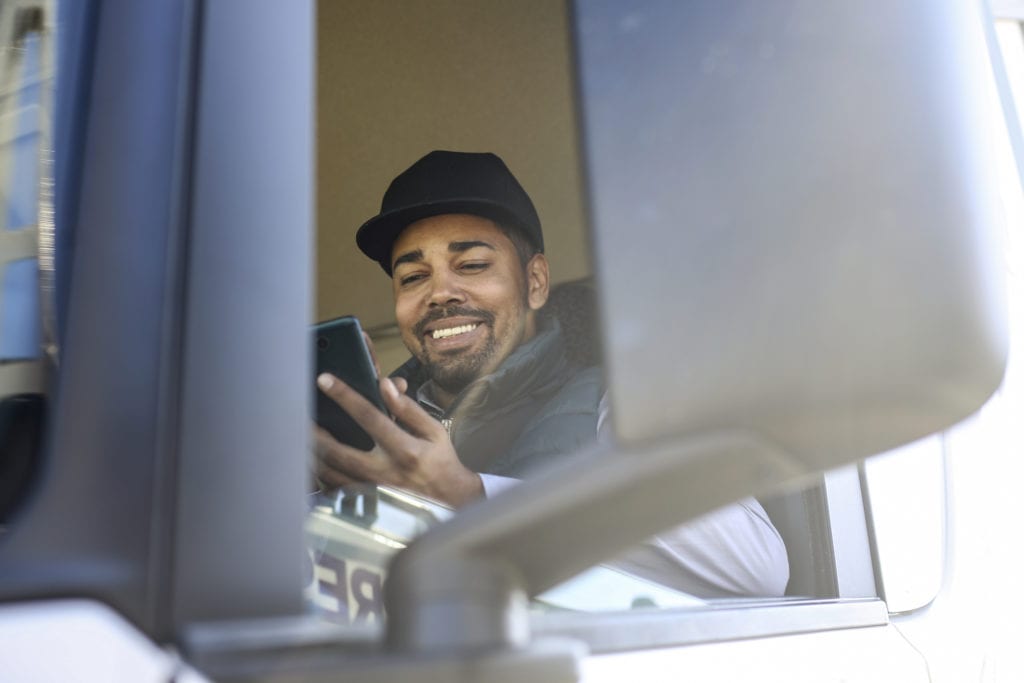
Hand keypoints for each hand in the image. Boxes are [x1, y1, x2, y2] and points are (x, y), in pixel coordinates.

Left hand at [313, 372, 483, 507]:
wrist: (450, 503)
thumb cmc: (440, 462)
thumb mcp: (433, 432)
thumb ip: (408, 409)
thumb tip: (385, 385)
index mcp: (404, 450)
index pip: (368, 416)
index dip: (345, 396)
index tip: (325, 380)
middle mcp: (384, 472)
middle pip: (337, 450)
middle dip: (314, 431)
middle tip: (299, 414)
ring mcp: (372, 493)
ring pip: (330, 473)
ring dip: (312, 452)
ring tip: (301, 435)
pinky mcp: (365, 506)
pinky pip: (332, 490)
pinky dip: (319, 474)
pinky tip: (312, 460)